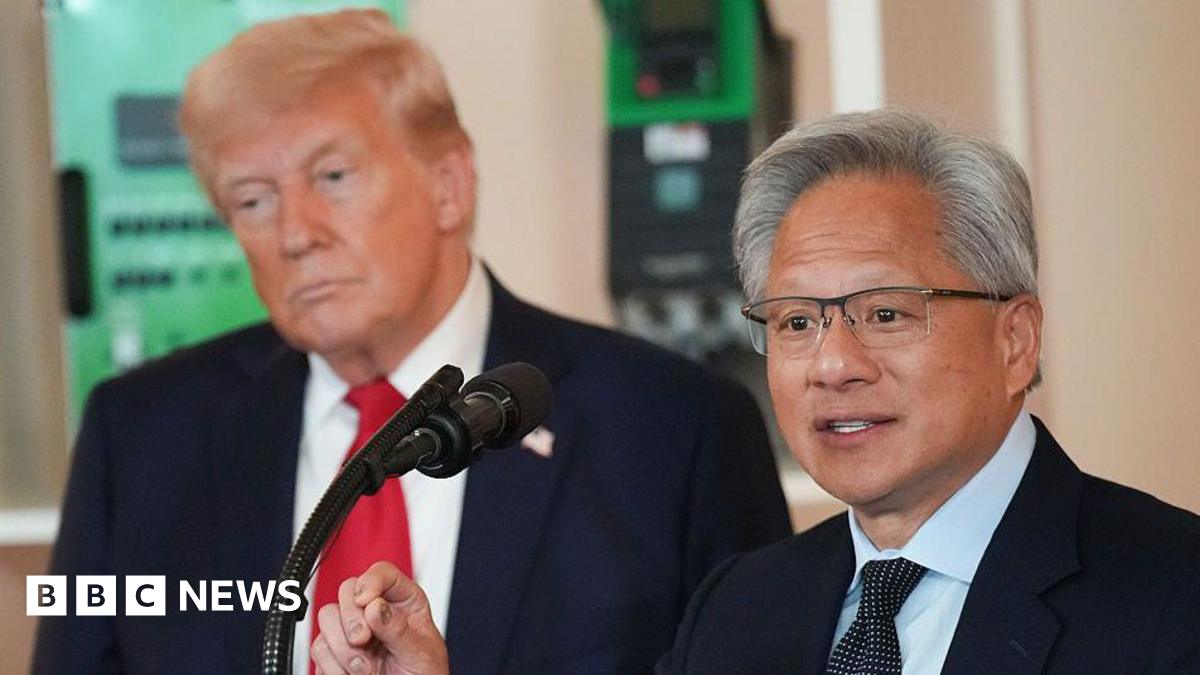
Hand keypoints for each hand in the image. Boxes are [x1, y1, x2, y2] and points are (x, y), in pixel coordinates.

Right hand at [310, 561, 449, 674]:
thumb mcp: (420, 653)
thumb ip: (399, 630)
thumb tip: (376, 607)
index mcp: (404, 603)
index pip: (383, 573)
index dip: (371, 581)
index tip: (365, 601)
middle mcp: (375, 611)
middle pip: (347, 590)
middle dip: (352, 619)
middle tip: (363, 641)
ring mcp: (352, 631)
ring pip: (327, 617)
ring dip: (343, 648)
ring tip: (366, 668)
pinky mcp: (333, 652)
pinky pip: (318, 648)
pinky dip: (332, 666)